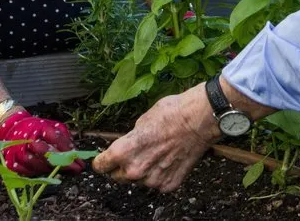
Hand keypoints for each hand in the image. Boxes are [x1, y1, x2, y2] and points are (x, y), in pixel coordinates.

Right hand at [0, 110, 84, 176]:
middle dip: (63, 164)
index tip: (81, 162)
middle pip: (46, 154)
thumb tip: (76, 154)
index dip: (69, 151)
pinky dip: (38, 174)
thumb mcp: (52, 127)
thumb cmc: (37, 128)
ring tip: (64, 172)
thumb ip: (64, 138)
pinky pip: (27, 172)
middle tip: (76, 170)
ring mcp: (18, 151)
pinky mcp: (11, 162)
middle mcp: (28, 138)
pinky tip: (48, 173)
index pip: (56, 139)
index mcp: (39, 127)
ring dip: (52, 170)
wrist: (12, 128)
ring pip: (37, 165)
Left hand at [92, 83, 219, 191]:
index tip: (105, 160)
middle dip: (123, 166)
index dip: (102, 161)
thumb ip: (130, 140)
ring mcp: (152, 180)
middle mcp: (135, 170)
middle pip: (118, 176)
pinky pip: (158, 183)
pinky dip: (161, 174)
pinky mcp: (169, 184)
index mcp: (123, 152)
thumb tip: (128, 146)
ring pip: (139, 180)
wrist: (199, 120)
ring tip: (158, 153)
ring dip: (144, 171)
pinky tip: (169, 159)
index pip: (101, 166)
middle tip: (136, 153)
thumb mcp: (141, 121)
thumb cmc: (171, 114)